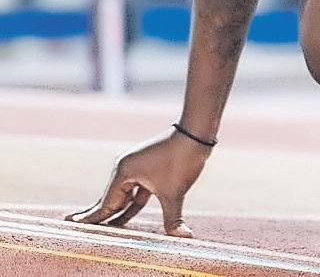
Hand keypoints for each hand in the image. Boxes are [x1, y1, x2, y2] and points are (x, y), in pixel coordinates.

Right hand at [66, 129, 210, 236]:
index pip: (105, 203)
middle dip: (94, 213)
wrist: (196, 134)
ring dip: (114, 210)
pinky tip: (123, 215)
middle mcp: (124, 168)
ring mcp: (135, 167)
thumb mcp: (175, 192)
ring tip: (97, 224)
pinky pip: (134, 191)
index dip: (91, 217)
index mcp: (124, 173)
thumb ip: (173, 218)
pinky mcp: (146, 168)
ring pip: (122, 195)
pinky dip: (129, 204)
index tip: (72, 225)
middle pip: (109, 198)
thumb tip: (183, 237)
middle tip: (70, 223)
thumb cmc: (182, 159)